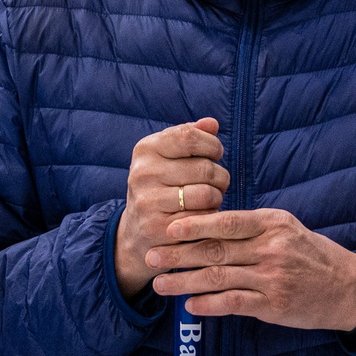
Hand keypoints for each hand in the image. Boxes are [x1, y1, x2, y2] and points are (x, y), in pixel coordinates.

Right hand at [115, 118, 231, 296]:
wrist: (135, 231)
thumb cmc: (161, 186)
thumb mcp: (168, 156)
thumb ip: (190, 136)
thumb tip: (212, 124)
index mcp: (145, 149)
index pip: (189, 136)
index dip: (211, 145)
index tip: (216, 154)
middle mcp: (143, 173)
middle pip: (204, 168)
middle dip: (220, 176)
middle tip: (217, 183)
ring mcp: (148, 201)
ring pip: (206, 194)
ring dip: (217, 198)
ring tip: (211, 199)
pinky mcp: (157, 228)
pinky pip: (201, 219)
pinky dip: (209, 218)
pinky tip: (202, 217)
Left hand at [147, 206, 355, 330]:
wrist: (346, 287)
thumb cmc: (310, 255)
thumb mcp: (286, 228)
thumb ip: (251, 227)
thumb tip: (207, 224)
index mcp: (272, 223)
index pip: (227, 221)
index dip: (195, 224)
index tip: (169, 228)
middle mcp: (271, 248)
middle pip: (216, 249)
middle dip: (178, 254)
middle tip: (151, 256)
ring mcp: (272, 278)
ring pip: (219, 277)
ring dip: (184, 281)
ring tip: (160, 284)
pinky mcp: (274, 304)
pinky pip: (234, 303)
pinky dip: (209, 304)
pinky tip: (189, 305)